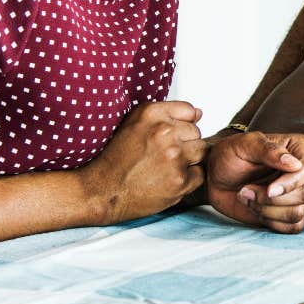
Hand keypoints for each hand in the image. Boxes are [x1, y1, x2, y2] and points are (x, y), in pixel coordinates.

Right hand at [76, 101, 206, 224]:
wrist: (102, 191)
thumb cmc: (116, 160)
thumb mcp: (134, 124)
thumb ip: (166, 115)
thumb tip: (199, 113)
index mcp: (151, 113)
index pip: (190, 111)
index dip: (180, 125)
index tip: (167, 136)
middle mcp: (164, 131)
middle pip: (196, 132)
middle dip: (184, 143)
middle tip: (162, 156)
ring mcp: (174, 156)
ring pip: (201, 151)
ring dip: (188, 160)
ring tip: (166, 167)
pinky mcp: (180, 180)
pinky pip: (199, 174)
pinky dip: (188, 179)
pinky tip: (167, 180)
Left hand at [206, 130, 303, 233]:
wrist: (216, 176)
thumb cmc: (231, 155)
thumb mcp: (245, 144)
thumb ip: (269, 150)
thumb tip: (295, 164)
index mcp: (299, 148)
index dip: (291, 183)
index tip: (269, 190)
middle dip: (272, 199)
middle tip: (246, 190)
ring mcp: (298, 193)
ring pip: (298, 213)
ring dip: (268, 211)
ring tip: (247, 197)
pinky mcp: (289, 212)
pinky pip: (293, 226)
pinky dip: (272, 222)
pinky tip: (256, 209)